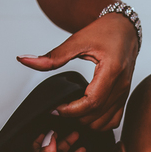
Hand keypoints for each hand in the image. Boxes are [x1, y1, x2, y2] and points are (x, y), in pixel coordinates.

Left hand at [18, 12, 137, 130]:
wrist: (125, 28)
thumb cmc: (105, 31)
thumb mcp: (77, 40)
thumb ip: (52, 56)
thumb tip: (25, 60)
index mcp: (112, 70)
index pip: (91, 102)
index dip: (70, 110)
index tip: (55, 109)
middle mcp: (121, 84)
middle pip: (96, 115)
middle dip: (74, 117)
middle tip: (58, 109)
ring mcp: (124, 92)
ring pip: (104, 123)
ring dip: (85, 122)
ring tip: (71, 111)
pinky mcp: (124, 97)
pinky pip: (114, 120)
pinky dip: (98, 123)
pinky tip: (85, 113)